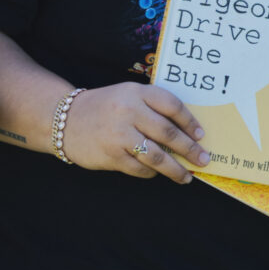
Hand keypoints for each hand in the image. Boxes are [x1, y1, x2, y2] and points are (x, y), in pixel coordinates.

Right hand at [62, 84, 209, 183]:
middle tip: (203, 159)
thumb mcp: (128, 96)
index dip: (190, 122)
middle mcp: (128, 111)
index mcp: (136, 92)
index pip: (172, 105)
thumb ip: (152, 108)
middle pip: (168, 133)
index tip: (201, 135)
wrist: (65, 120)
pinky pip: (139, 168)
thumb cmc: (105, 108)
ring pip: (156, 156)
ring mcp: (119, 134)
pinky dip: (151, 173)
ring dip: (175, 169)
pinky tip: (157, 173)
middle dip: (190, 149)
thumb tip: (186, 132)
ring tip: (187, 176)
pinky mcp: (111, 155)